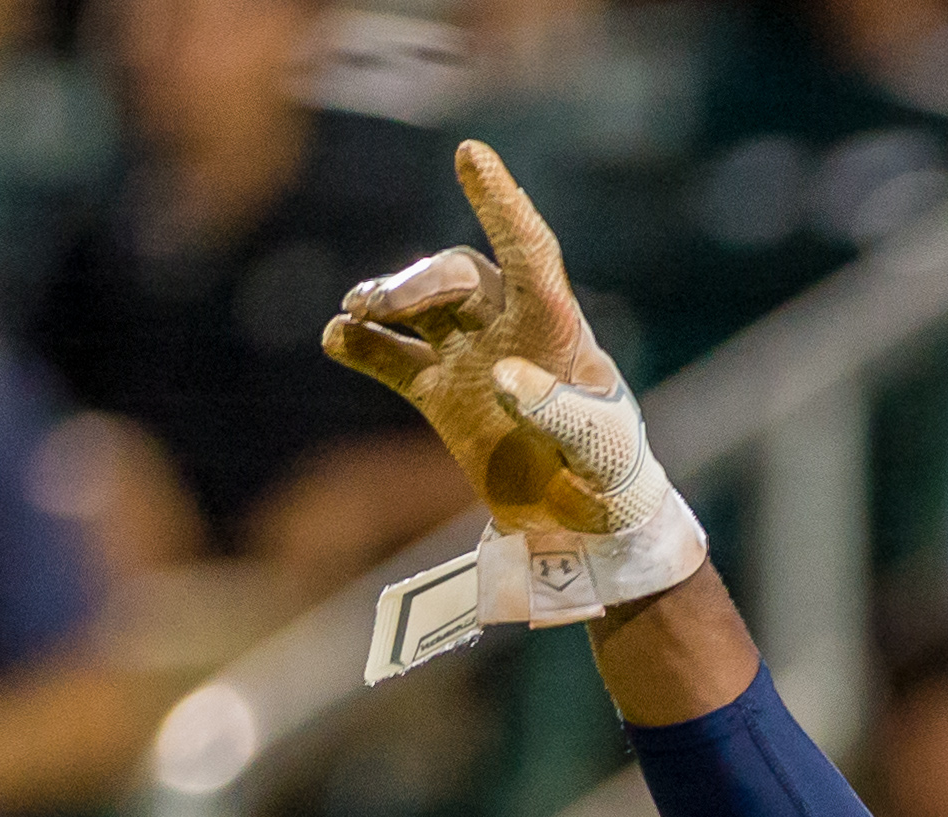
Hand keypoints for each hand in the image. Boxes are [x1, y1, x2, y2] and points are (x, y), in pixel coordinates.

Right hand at [323, 141, 652, 542]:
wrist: (586, 528)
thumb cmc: (609, 481)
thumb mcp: (599, 449)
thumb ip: (559, 413)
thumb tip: (501, 374)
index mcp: (558, 328)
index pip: (528, 249)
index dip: (500, 203)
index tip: (470, 155)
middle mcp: (510, 330)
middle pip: (456, 277)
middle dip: (416, 281)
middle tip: (378, 305)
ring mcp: (470, 358)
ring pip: (418, 306)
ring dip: (384, 302)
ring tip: (355, 317)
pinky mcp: (441, 394)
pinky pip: (390, 357)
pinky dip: (361, 347)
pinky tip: (338, 342)